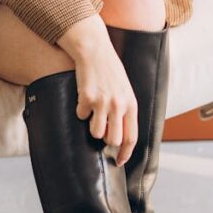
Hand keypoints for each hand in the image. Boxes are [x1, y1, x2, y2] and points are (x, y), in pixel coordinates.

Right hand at [73, 42, 138, 166]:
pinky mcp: (86, 98)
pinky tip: (84, 97)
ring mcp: (102, 102)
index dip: (125, 153)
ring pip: (95, 132)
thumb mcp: (125, 91)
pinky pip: (81, 115)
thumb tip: (120, 136)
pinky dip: (80, 109)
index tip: (119, 161)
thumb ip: (125, 111)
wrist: (95, 51)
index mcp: (131, 104)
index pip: (131, 137)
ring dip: (92, 125)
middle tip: (102, 129)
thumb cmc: (110, 71)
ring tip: (93, 110)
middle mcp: (118, 105)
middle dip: (105, 140)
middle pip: (112, 140)